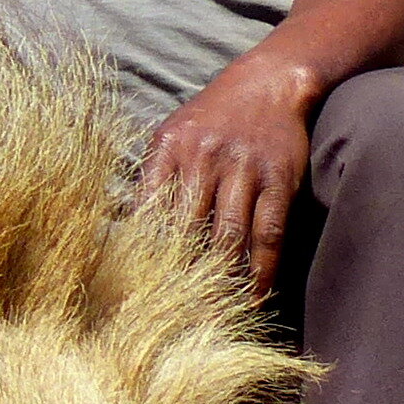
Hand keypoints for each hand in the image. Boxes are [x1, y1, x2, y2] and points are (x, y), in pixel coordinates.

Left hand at [140, 54, 318, 299]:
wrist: (269, 84)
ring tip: (211, 320)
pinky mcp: (279, 180)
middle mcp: (203, 159)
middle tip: (171, 319)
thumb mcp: (169, 136)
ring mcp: (243, 170)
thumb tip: (124, 231)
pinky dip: (262, 270)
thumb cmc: (210, 119)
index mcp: (167, 150)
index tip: (133, 294)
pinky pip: (267, 234)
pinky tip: (256, 297)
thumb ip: (150, 179)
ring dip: (220, 283)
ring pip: (227, 238)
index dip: (142, 256)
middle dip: (178, 278)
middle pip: (186, 232)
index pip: (147, 212)